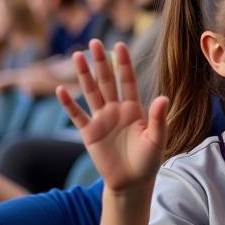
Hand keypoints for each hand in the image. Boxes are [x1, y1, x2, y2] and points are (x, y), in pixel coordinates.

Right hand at [56, 40, 167, 196]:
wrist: (132, 182)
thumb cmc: (148, 160)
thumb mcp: (157, 139)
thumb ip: (159, 118)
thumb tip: (163, 97)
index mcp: (134, 108)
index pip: (128, 81)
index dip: (123, 64)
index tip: (120, 45)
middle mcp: (116, 110)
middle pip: (107, 81)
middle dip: (101, 62)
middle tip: (94, 42)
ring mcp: (101, 120)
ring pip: (91, 92)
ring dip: (84, 75)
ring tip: (77, 56)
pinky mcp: (89, 134)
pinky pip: (77, 116)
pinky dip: (69, 104)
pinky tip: (61, 90)